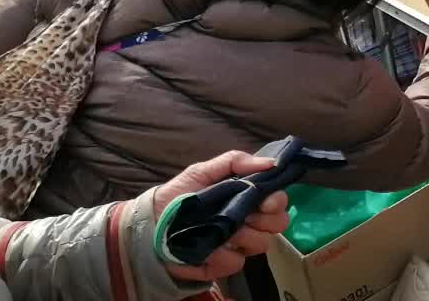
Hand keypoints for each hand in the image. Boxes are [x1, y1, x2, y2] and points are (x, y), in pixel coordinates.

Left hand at [152, 151, 290, 283]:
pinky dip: (222, 255)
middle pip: (278, 225)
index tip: (266, 201)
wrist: (149, 224)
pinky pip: (236, 262)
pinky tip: (208, 248)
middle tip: (246, 216)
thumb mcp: (202, 171)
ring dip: (244, 236)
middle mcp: (249, 222)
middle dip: (266, 220)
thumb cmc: (178, 195)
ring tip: (222, 231)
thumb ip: (235, 161)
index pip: (279, 201)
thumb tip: (272, 162)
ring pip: (261, 244)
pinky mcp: (222, 266)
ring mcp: (237, 246)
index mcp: (248, 199)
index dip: (278, 201)